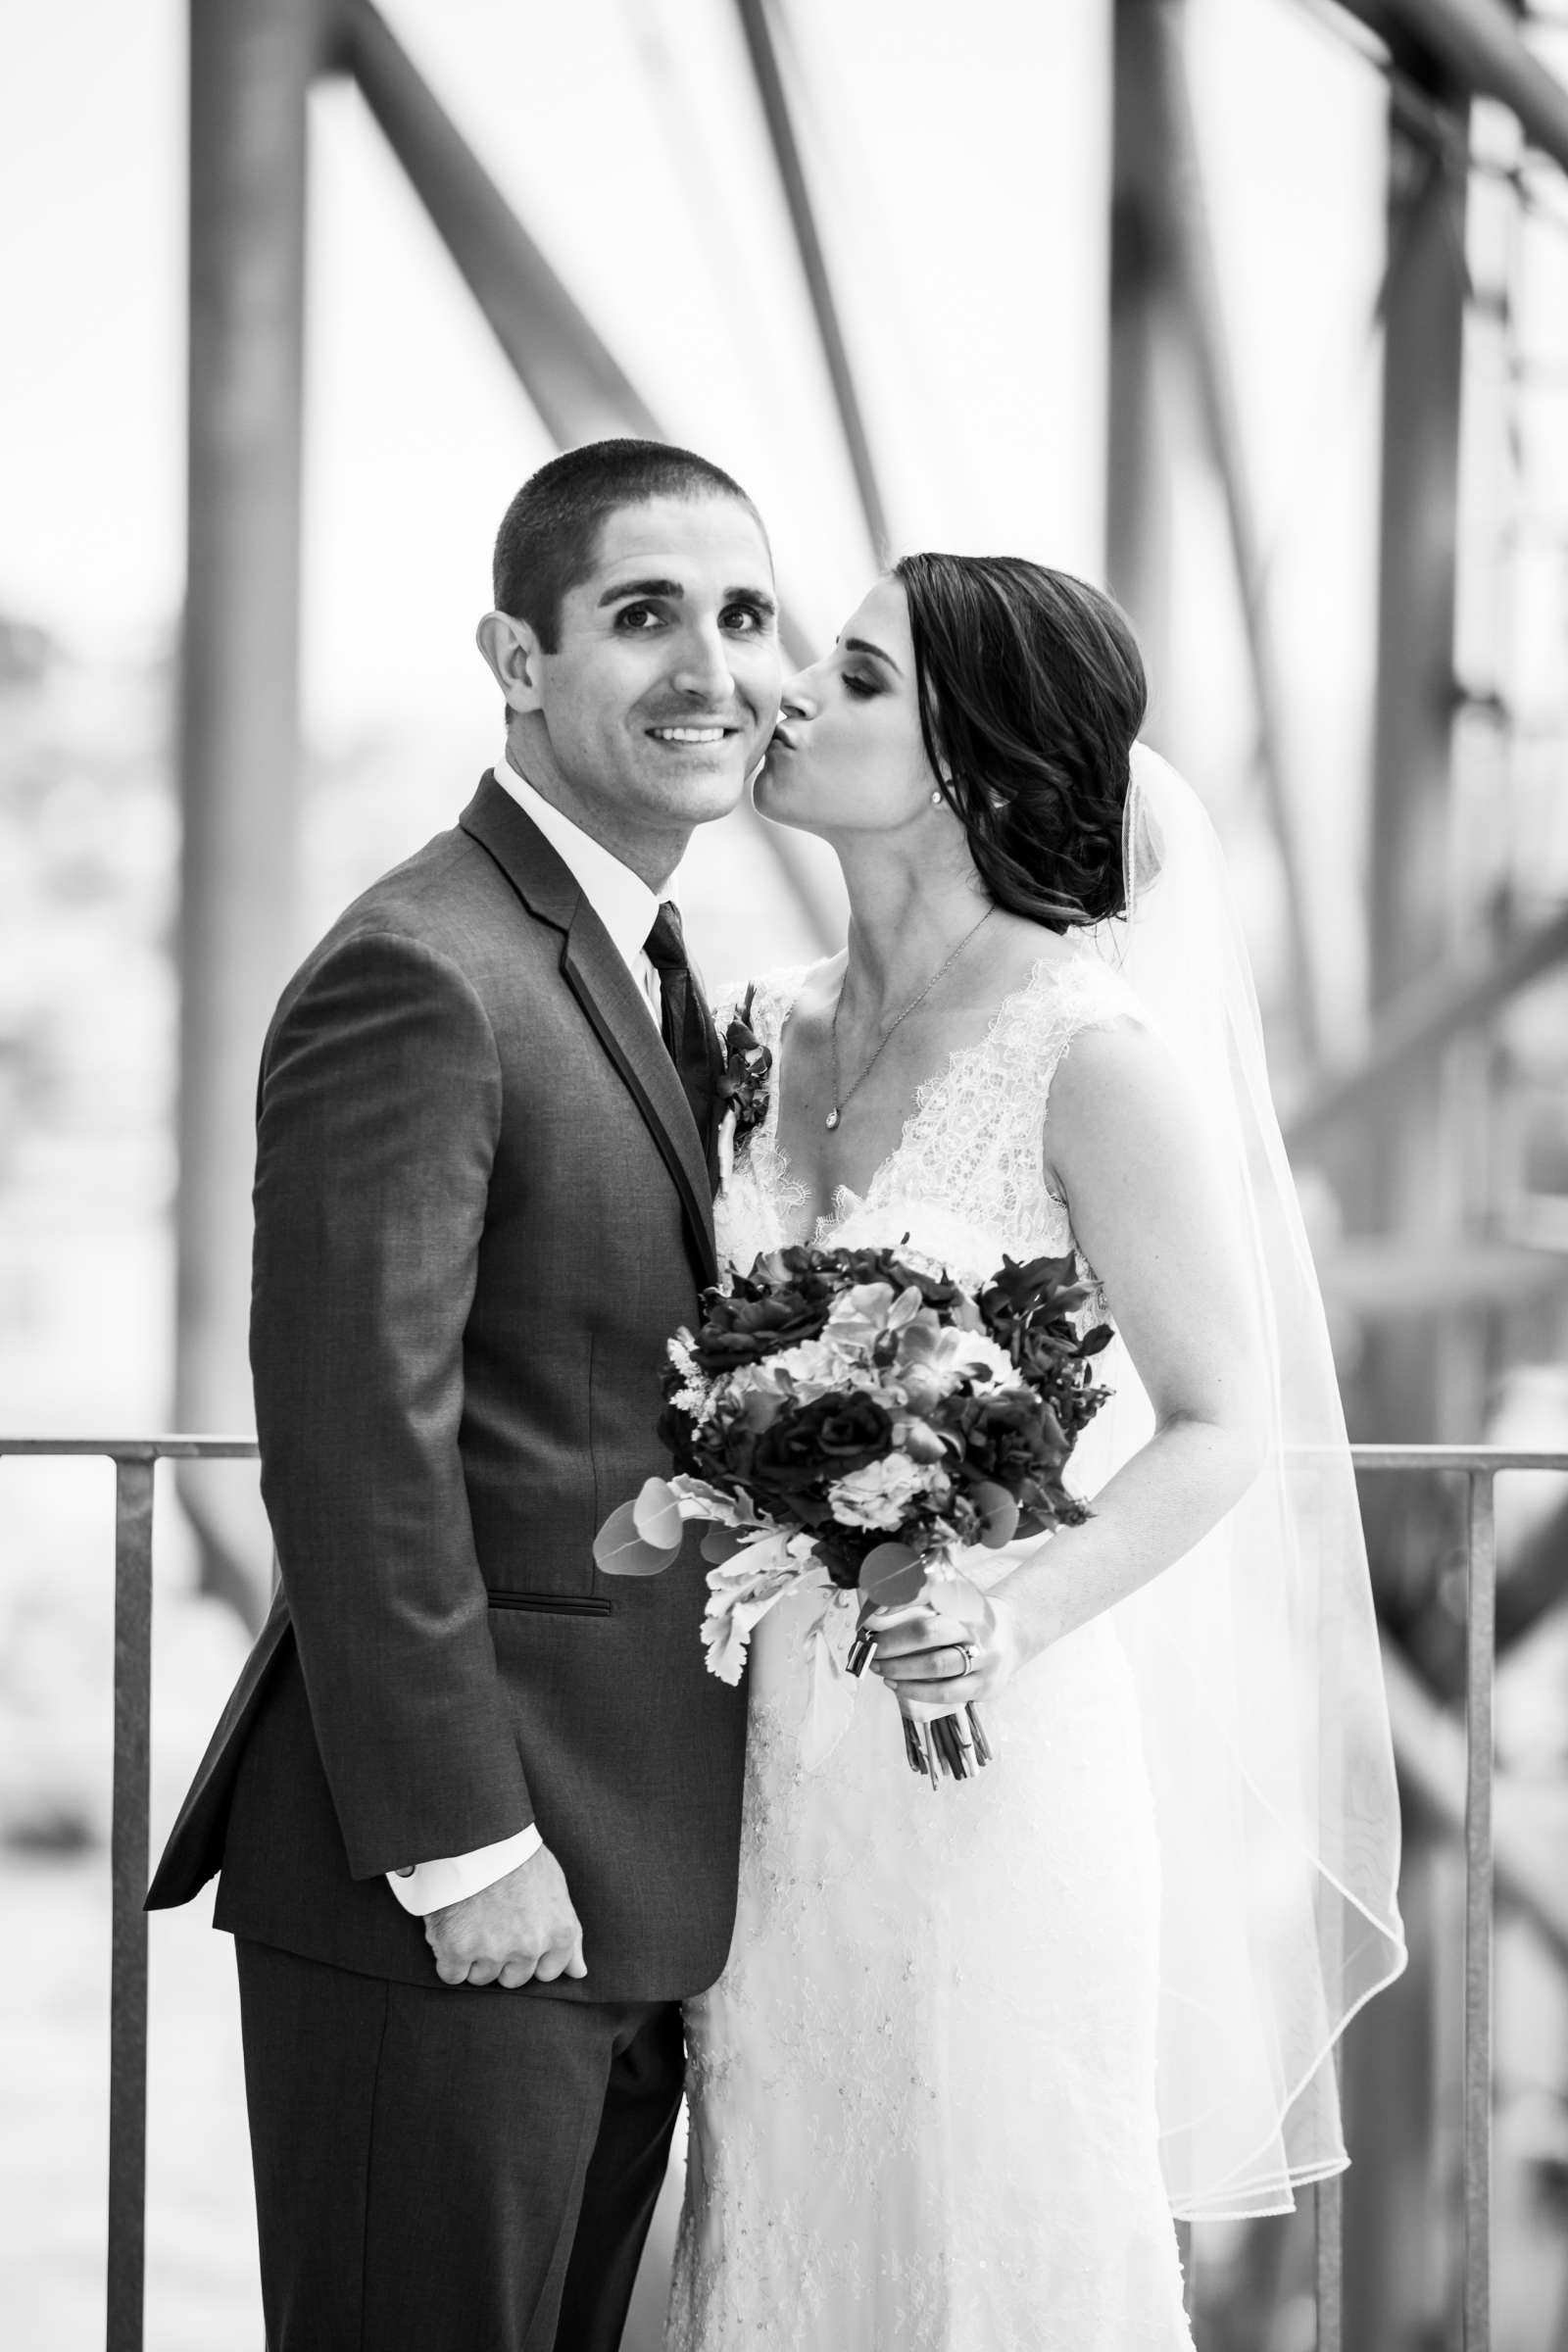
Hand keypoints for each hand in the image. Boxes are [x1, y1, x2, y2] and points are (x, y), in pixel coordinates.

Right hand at [423, 1843, 586, 1988]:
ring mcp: (493, 1950)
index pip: (548, 1972)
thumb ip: (570, 1937)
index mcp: (558, 1932)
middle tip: (490, 1924)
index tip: (517, 1935)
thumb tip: (579, 1973)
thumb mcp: (555, 1890)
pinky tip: (451, 1930)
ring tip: (471, 1920)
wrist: (478, 1834)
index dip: (531, 1956)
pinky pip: (452, 1975)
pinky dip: (448, 1959)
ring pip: (481, 1977)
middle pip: (513, 1979)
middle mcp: (529, 1946)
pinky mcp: (457, 1949)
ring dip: (473, 1958)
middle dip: (502, 1959)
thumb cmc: (518, 1857)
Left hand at [867, 1580, 1024, 1717]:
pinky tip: (897, 1686)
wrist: (1010, 1636)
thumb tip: (875, 1603)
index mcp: (965, 1598)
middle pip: (927, 1632)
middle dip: (892, 1643)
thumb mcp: (952, 1595)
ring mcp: (984, 1656)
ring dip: (900, 1669)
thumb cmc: (967, 1616)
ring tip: (879, 1668)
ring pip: (935, 1665)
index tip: (871, 1613)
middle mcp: (976, 1625)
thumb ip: (919, 1595)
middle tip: (872, 1648)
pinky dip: (916, 1691)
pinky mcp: (985, 1684)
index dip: (896, 1603)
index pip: (926, 1594)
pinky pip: (945, 1692)